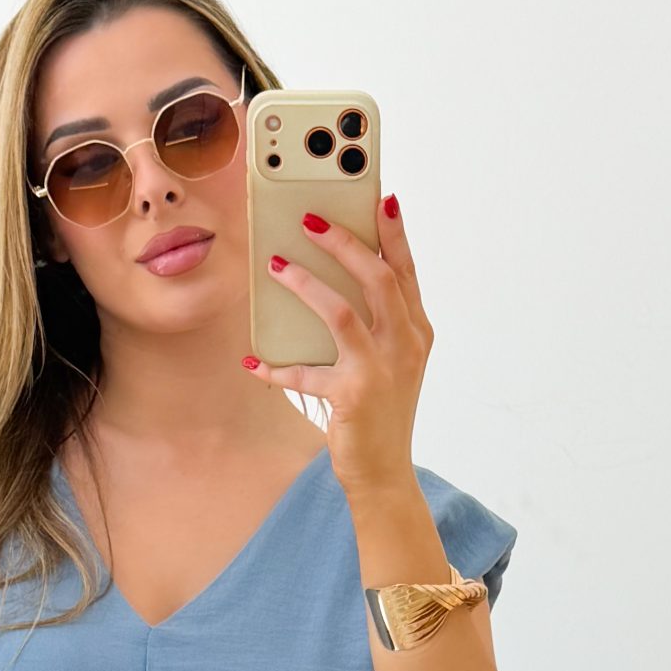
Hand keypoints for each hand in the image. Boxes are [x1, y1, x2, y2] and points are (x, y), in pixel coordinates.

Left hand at [241, 190, 430, 497]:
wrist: (385, 475)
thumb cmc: (380, 413)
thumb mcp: (389, 362)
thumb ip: (372, 322)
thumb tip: (327, 279)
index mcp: (416, 331)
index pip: (406, 270)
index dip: (393, 231)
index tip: (380, 195)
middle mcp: (405, 345)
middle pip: (378, 277)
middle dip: (344, 241)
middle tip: (310, 217)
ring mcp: (382, 370)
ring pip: (343, 310)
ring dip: (305, 284)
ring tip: (276, 265)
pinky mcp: (353, 396)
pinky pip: (306, 371)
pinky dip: (276, 367)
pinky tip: (253, 362)